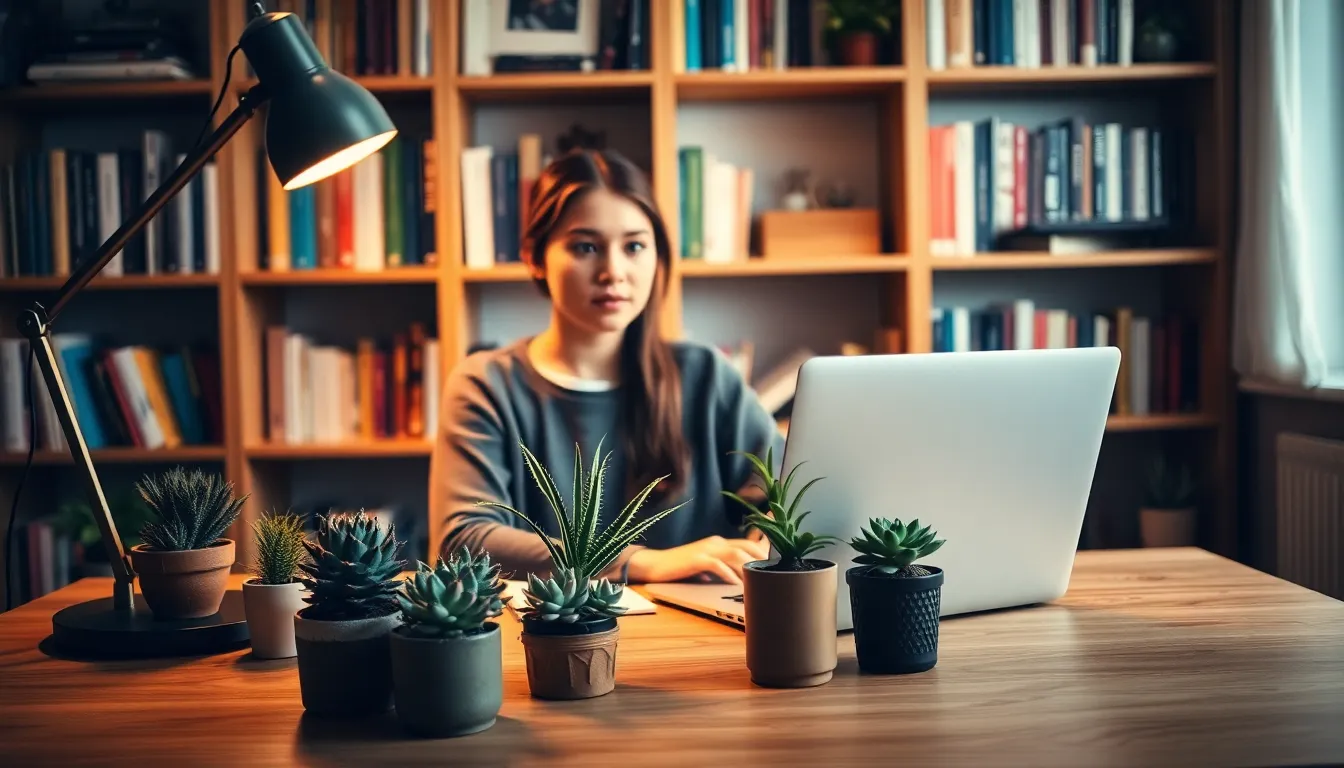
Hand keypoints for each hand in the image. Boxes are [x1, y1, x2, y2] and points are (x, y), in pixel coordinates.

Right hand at [626, 535, 770, 584]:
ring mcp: (706, 549)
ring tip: (759, 582)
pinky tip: (736, 585)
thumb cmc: (680, 567)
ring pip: (735, 554)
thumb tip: (732, 578)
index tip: (777, 562)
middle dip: (761, 559)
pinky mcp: (696, 559)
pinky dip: (729, 575)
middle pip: (746, 546)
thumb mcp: (704, 565)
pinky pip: (717, 565)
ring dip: (748, 569)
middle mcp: (715, 543)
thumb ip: (719, 568)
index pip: (747, 542)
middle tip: (772, 575)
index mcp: (719, 543)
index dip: (763, 550)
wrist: (655, 564)